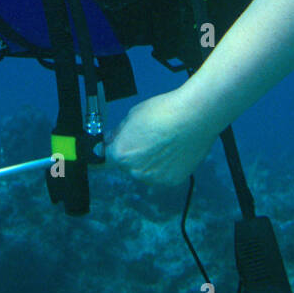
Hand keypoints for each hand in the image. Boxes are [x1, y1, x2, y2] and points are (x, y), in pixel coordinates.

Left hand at [106, 87, 221, 185]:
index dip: (99, 158)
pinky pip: (161, 174)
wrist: (195, 116)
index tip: (98, 157)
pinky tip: (172, 150)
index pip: (101, 162)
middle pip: (126, 164)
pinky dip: (164, 166)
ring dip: (148, 161)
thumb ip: (118, 133)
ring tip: (163, 142)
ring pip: (144, 171)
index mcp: (121, 154)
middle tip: (145, 137)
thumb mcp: (132, 116)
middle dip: (131, 153)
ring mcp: (155, 179)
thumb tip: (110, 140)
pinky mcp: (172, 181)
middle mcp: (136, 172)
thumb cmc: (164, 112)